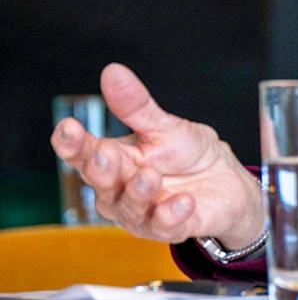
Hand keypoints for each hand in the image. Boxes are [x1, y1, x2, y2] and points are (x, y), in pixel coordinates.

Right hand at [50, 63, 264, 246]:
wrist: (228, 181)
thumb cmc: (189, 154)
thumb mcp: (166, 126)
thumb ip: (137, 107)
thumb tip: (113, 72)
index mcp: (115, 160)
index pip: (84, 153)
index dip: (72, 143)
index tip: (67, 128)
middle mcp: (120, 190)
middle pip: (101, 183)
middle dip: (100, 170)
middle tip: (104, 154)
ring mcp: (143, 212)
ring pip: (129, 208)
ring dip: (137, 193)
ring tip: (150, 177)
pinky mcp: (171, 227)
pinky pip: (165, 226)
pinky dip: (171, 215)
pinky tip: (183, 201)